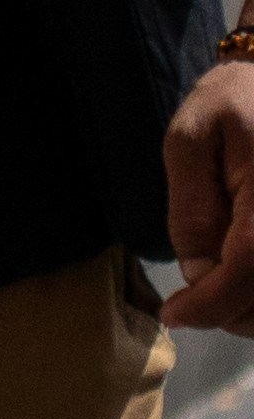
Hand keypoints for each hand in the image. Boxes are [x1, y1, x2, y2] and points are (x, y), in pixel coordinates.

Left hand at [166, 62, 253, 331]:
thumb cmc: (231, 104)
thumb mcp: (190, 144)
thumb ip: (194, 211)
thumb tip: (199, 274)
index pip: (247, 271)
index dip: (210, 305)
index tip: (173, 315)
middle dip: (229, 312)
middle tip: (192, 302)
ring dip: (252, 310)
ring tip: (216, 292)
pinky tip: (241, 279)